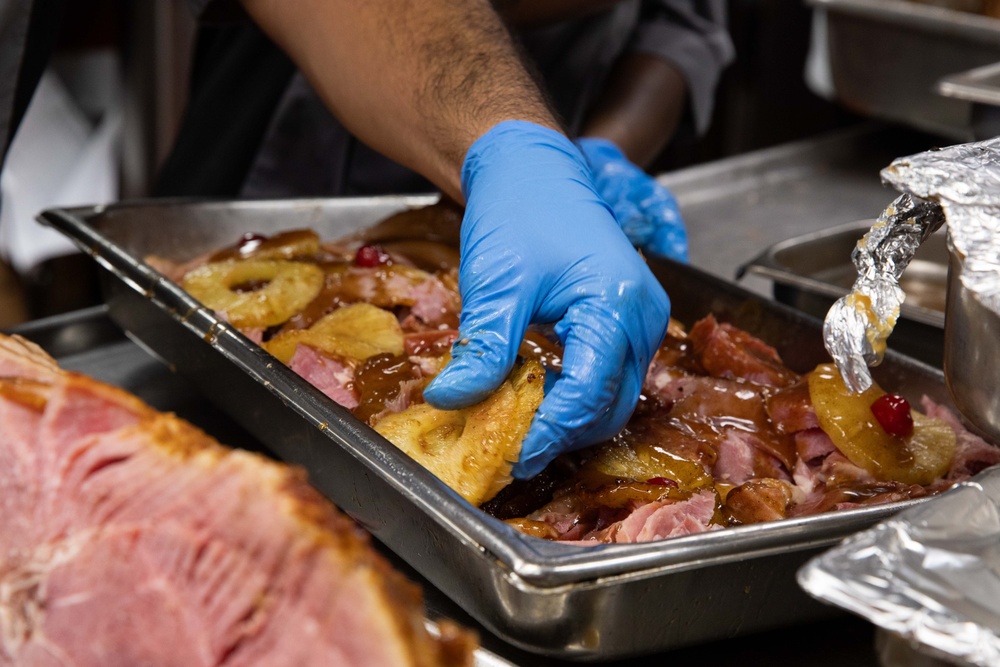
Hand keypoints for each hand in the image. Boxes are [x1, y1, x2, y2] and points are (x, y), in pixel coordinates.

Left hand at [423, 121, 670, 478]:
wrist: (531, 168)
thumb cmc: (518, 211)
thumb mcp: (496, 283)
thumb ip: (482, 348)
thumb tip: (452, 400)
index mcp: (616, 305)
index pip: (590, 394)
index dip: (551, 433)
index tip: (512, 456)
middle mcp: (642, 317)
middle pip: (612, 405)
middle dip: (564, 433)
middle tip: (512, 448)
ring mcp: (640, 318)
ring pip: (615, 395)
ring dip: (572, 416)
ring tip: (521, 422)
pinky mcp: (627, 319)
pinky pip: (611, 374)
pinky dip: (577, 393)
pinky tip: (538, 393)